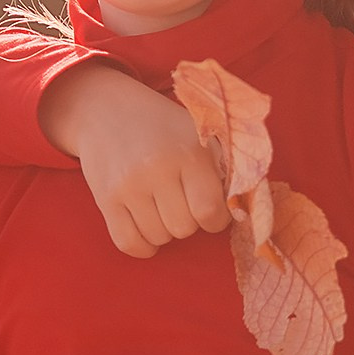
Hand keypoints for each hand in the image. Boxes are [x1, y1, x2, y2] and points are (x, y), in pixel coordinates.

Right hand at [42, 64, 229, 259]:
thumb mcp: (200, 134)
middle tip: (181, 201)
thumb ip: (228, 166)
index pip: (210, 211)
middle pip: (184, 228)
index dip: (216, 219)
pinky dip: (142, 245)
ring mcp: (128, 185)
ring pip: (158, 238)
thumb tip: (248, 208)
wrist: (107, 109)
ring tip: (161, 205)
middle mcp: (157, 168)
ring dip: (164, 230)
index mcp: (189, 152)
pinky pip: (129, 244)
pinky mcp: (105, 198)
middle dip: (188, 221)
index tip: (210, 209)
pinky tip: (146, 227)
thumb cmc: (164, 126)